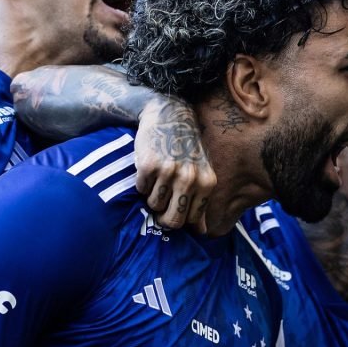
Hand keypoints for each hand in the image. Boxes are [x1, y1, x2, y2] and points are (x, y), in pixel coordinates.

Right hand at [135, 97, 215, 231]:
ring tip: (157, 179)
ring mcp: (169, 172)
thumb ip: (201, 202)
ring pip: (153, 205)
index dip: (178, 219)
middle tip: (159, 205)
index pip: (190, 221)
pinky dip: (142, 182)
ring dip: (151, 196)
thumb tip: (202, 232)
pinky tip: (149, 167)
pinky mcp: (149, 165)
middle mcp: (189, 179)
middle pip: (172, 220)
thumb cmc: (186, 147)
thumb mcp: (201, 173)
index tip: (173, 210)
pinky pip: (141, 188)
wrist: (170, 114)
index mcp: (206, 184)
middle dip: (163, 217)